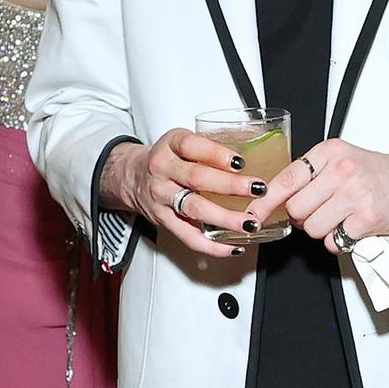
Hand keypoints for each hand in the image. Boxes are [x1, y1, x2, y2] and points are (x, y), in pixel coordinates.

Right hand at [102, 129, 268, 256]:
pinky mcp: (163, 221)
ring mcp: (161, 197)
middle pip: (196, 178)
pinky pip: (188, 237)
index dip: (217, 154)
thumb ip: (209, 146)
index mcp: (170, 145)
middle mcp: (163, 170)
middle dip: (230, 186)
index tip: (241, 162)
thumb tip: (254, 153)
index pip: (192, 145)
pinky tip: (233, 247)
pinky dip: (212, 245)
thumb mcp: (182, 141)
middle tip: (257, 189)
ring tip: (250, 222)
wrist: (132, 176)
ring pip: (194, 209)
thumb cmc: (168, 157)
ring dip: (225, 218)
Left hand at [246, 139, 388, 253]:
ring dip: (320, 230)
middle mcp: (341, 171)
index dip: (265, 201)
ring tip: (338, 219)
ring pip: (312, 228)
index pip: (287, 178)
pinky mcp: (367, 219)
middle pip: (296, 209)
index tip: (252, 214)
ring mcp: (355, 195)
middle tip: (318, 212)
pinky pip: (333, 242)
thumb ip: (311, 173)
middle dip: (301, 217)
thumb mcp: (340, 158)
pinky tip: (351, 228)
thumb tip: (276, 199)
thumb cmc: (374, 171)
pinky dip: (338, 241)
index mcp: (329, 152)